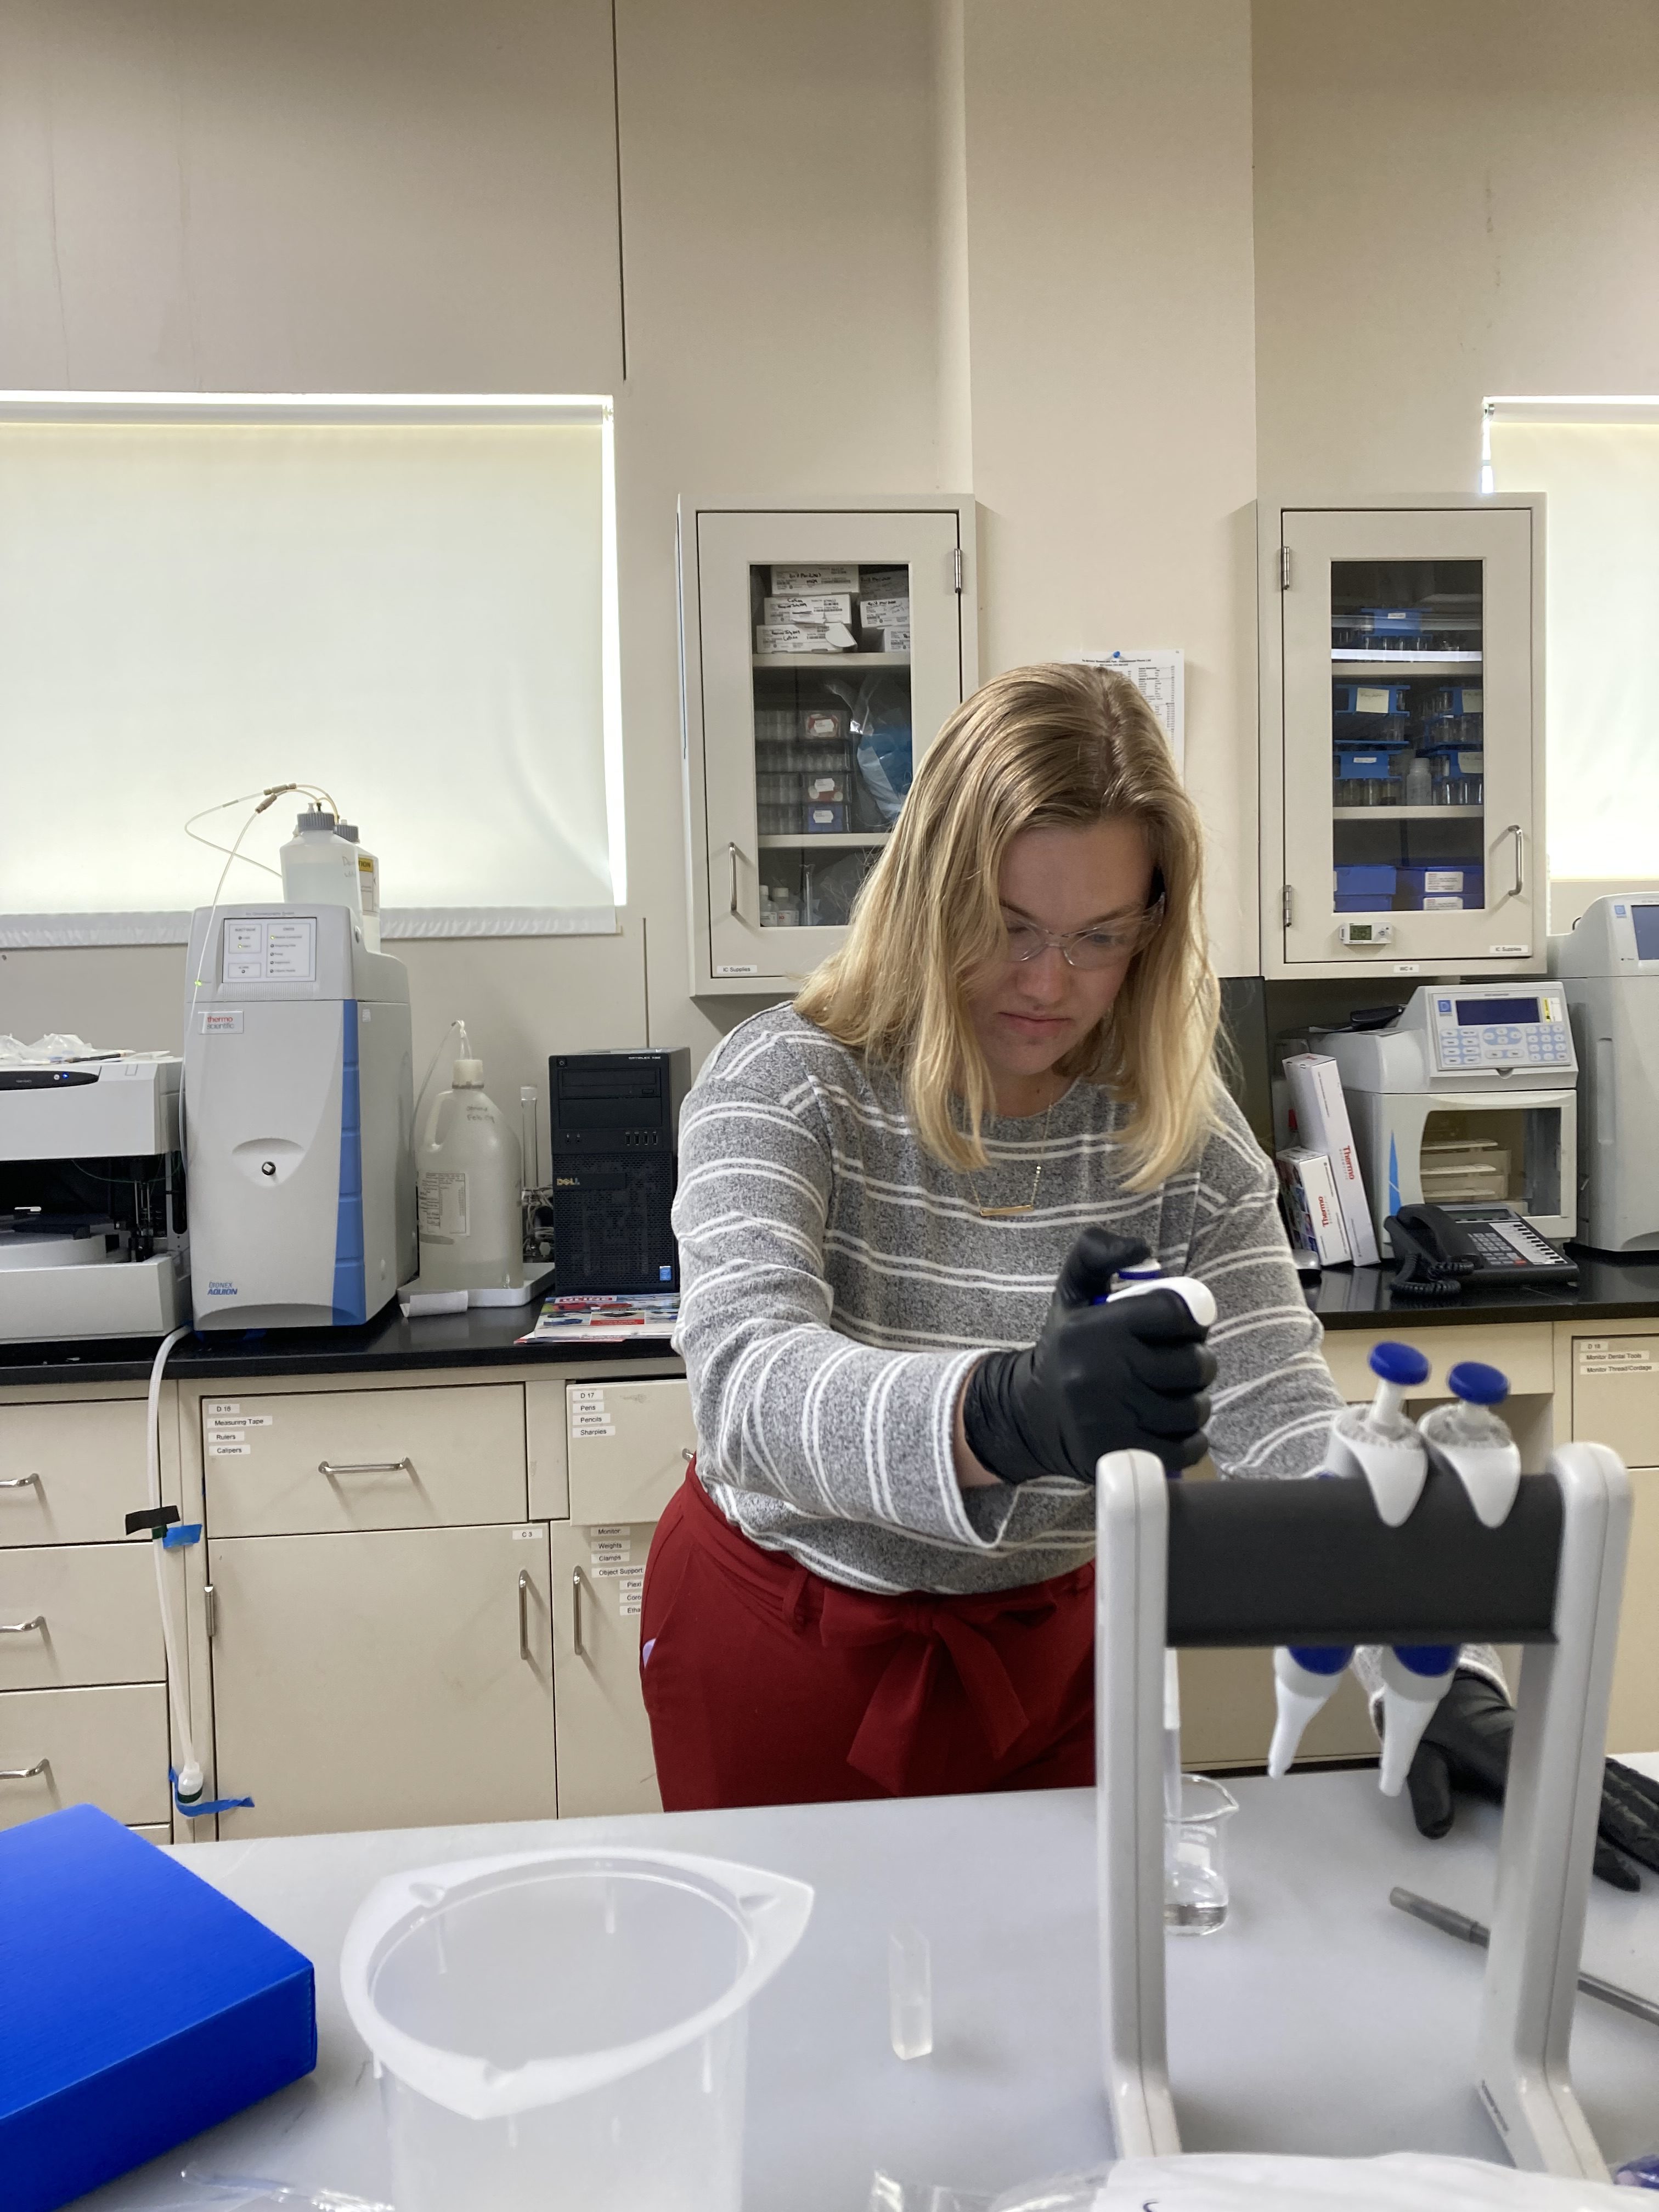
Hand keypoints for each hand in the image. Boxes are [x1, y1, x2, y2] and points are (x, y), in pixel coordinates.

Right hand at [961, 1227, 1215, 1484]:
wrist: (1029, 1415)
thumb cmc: (1067, 1349)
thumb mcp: (1072, 1292)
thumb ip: (1097, 1253)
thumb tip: (1143, 1250)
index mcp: (1094, 1327)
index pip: (1175, 1312)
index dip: (1193, 1319)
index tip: (1185, 1327)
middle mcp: (1100, 1373)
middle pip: (1194, 1364)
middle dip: (1200, 1363)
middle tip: (1185, 1365)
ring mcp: (1110, 1419)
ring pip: (1193, 1409)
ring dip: (1196, 1403)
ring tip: (1178, 1397)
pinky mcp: (1120, 1457)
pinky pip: (1185, 1449)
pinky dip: (1191, 1441)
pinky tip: (1175, 1429)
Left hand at [1405, 1669, 1658, 1889]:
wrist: (1452, 1691)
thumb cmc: (1440, 1726)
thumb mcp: (1422, 1757)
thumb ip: (1429, 1791)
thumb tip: (1434, 1828)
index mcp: (1510, 1756)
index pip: (1561, 1807)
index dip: (1594, 1844)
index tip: (1621, 1872)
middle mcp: (1546, 1751)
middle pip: (1601, 1797)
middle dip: (1638, 1831)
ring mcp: (1561, 1749)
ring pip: (1614, 1785)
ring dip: (1646, 1813)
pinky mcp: (1568, 1750)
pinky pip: (1611, 1773)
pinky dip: (1640, 1790)